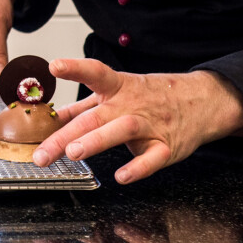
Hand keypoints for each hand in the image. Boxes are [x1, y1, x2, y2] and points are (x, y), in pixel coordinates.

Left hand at [32, 58, 242, 183]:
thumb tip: (51, 116)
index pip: (95, 73)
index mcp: (117, 87)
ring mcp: (149, 125)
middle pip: (95, 116)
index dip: (74, 68)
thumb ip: (83, 106)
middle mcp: (130, 104)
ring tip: (73, 154)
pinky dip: (138, 168)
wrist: (198, 101)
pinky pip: (152, 158)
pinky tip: (121, 176)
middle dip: (66, 135)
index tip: (53, 66)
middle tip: (43, 152)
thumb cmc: (149, 97)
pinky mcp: (166, 146)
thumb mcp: (116, 93)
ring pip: (122, 131)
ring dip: (97, 142)